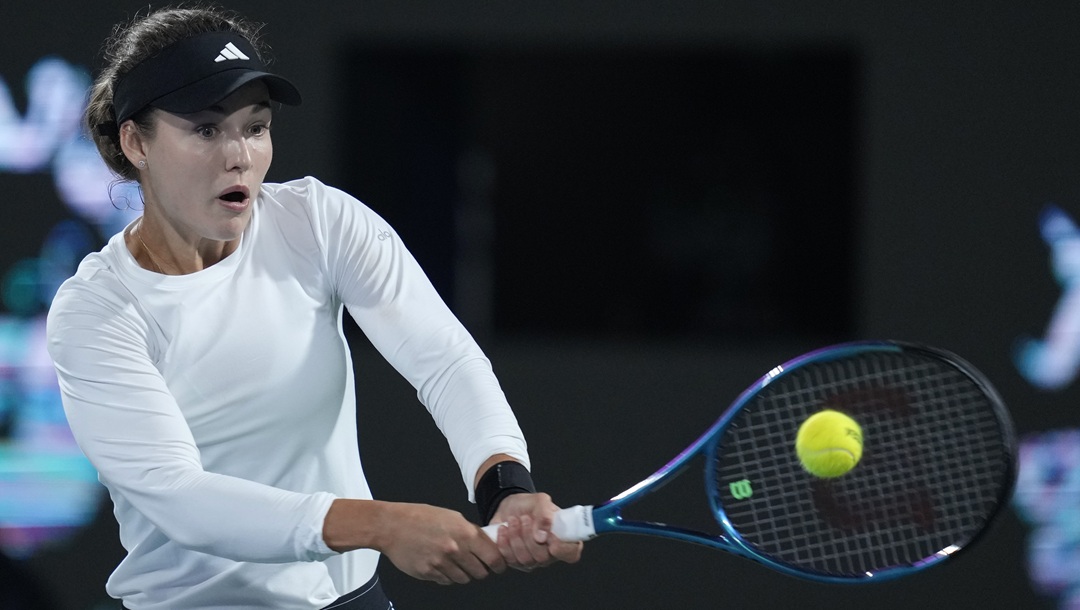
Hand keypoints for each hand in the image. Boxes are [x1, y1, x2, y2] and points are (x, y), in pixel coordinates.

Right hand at [374, 502, 505, 584]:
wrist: (392, 526)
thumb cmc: (419, 517)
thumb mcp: (451, 516)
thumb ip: (470, 531)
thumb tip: (486, 543)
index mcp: (464, 533)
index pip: (493, 557)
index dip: (499, 564)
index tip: (499, 566)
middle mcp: (454, 549)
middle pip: (480, 572)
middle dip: (480, 569)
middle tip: (475, 563)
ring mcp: (441, 563)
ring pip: (463, 579)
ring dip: (463, 573)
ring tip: (453, 561)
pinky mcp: (428, 573)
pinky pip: (446, 581)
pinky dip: (446, 576)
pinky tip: (440, 564)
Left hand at [488, 492, 583, 571]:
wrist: (508, 508)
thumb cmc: (529, 505)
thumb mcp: (539, 501)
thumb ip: (545, 514)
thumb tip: (543, 536)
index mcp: (563, 538)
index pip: (572, 553)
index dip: (563, 549)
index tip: (550, 538)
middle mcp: (549, 553)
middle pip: (543, 558)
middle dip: (530, 536)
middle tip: (525, 518)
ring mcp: (532, 560)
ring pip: (525, 560)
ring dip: (516, 537)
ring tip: (513, 520)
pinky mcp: (515, 562)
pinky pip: (508, 560)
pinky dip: (503, 542)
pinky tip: (503, 529)